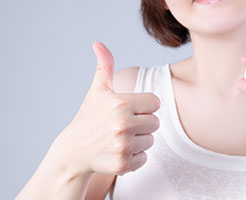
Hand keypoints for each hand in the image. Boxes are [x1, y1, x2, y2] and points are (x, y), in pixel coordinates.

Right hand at [50, 42, 160, 176]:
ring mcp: (122, 146)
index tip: (129, 109)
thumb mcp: (97, 90)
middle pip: (156, 122)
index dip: (144, 106)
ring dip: (139, 140)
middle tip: (124, 125)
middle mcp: (122, 124)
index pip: (155, 102)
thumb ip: (105, 66)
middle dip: (143, 124)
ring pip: (151, 141)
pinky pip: (144, 158)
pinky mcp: (122, 164)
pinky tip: (119, 152)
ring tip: (120, 138)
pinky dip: (135, 157)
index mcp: (120, 103)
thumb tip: (98, 43)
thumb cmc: (90, 116)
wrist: (74, 150)